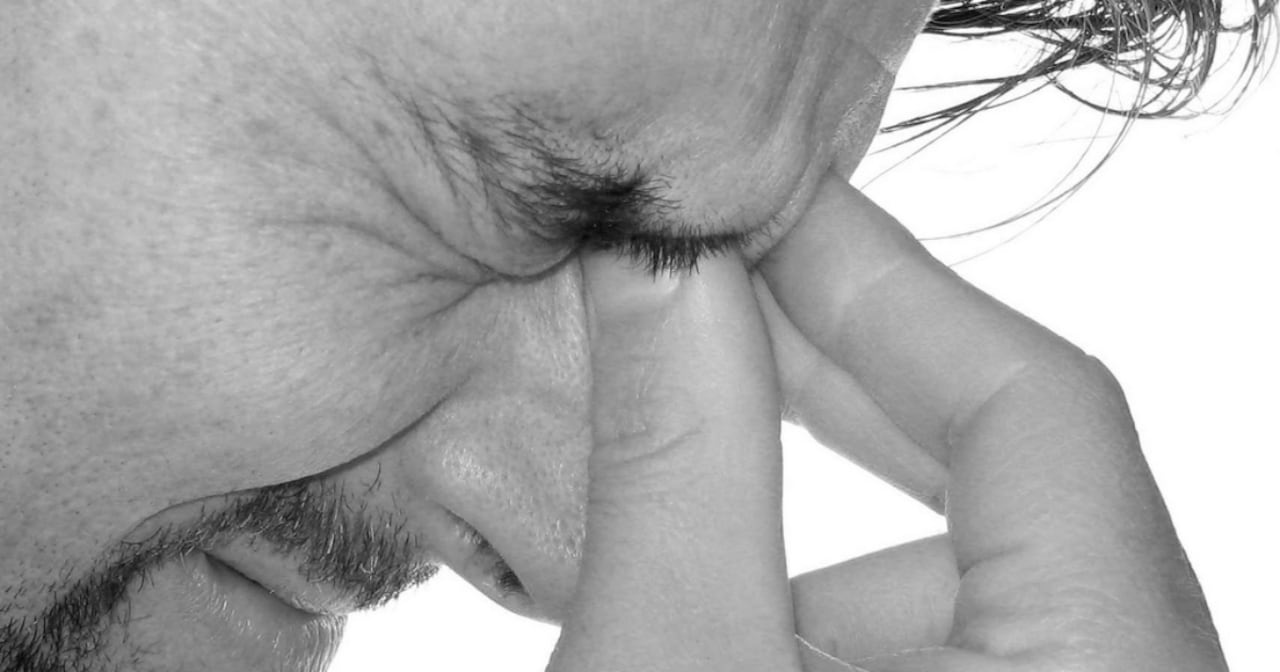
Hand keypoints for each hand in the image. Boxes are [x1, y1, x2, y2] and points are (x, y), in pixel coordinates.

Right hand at [547, 170, 1226, 671]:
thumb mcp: (668, 660)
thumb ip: (680, 455)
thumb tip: (660, 270)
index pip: (1038, 412)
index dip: (885, 286)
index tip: (766, 218)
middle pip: (1015, 491)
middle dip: (840, 396)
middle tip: (708, 318)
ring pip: (977, 586)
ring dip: (820, 535)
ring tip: (678, 519)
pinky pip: (965, 653)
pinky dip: (840, 614)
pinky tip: (731, 616)